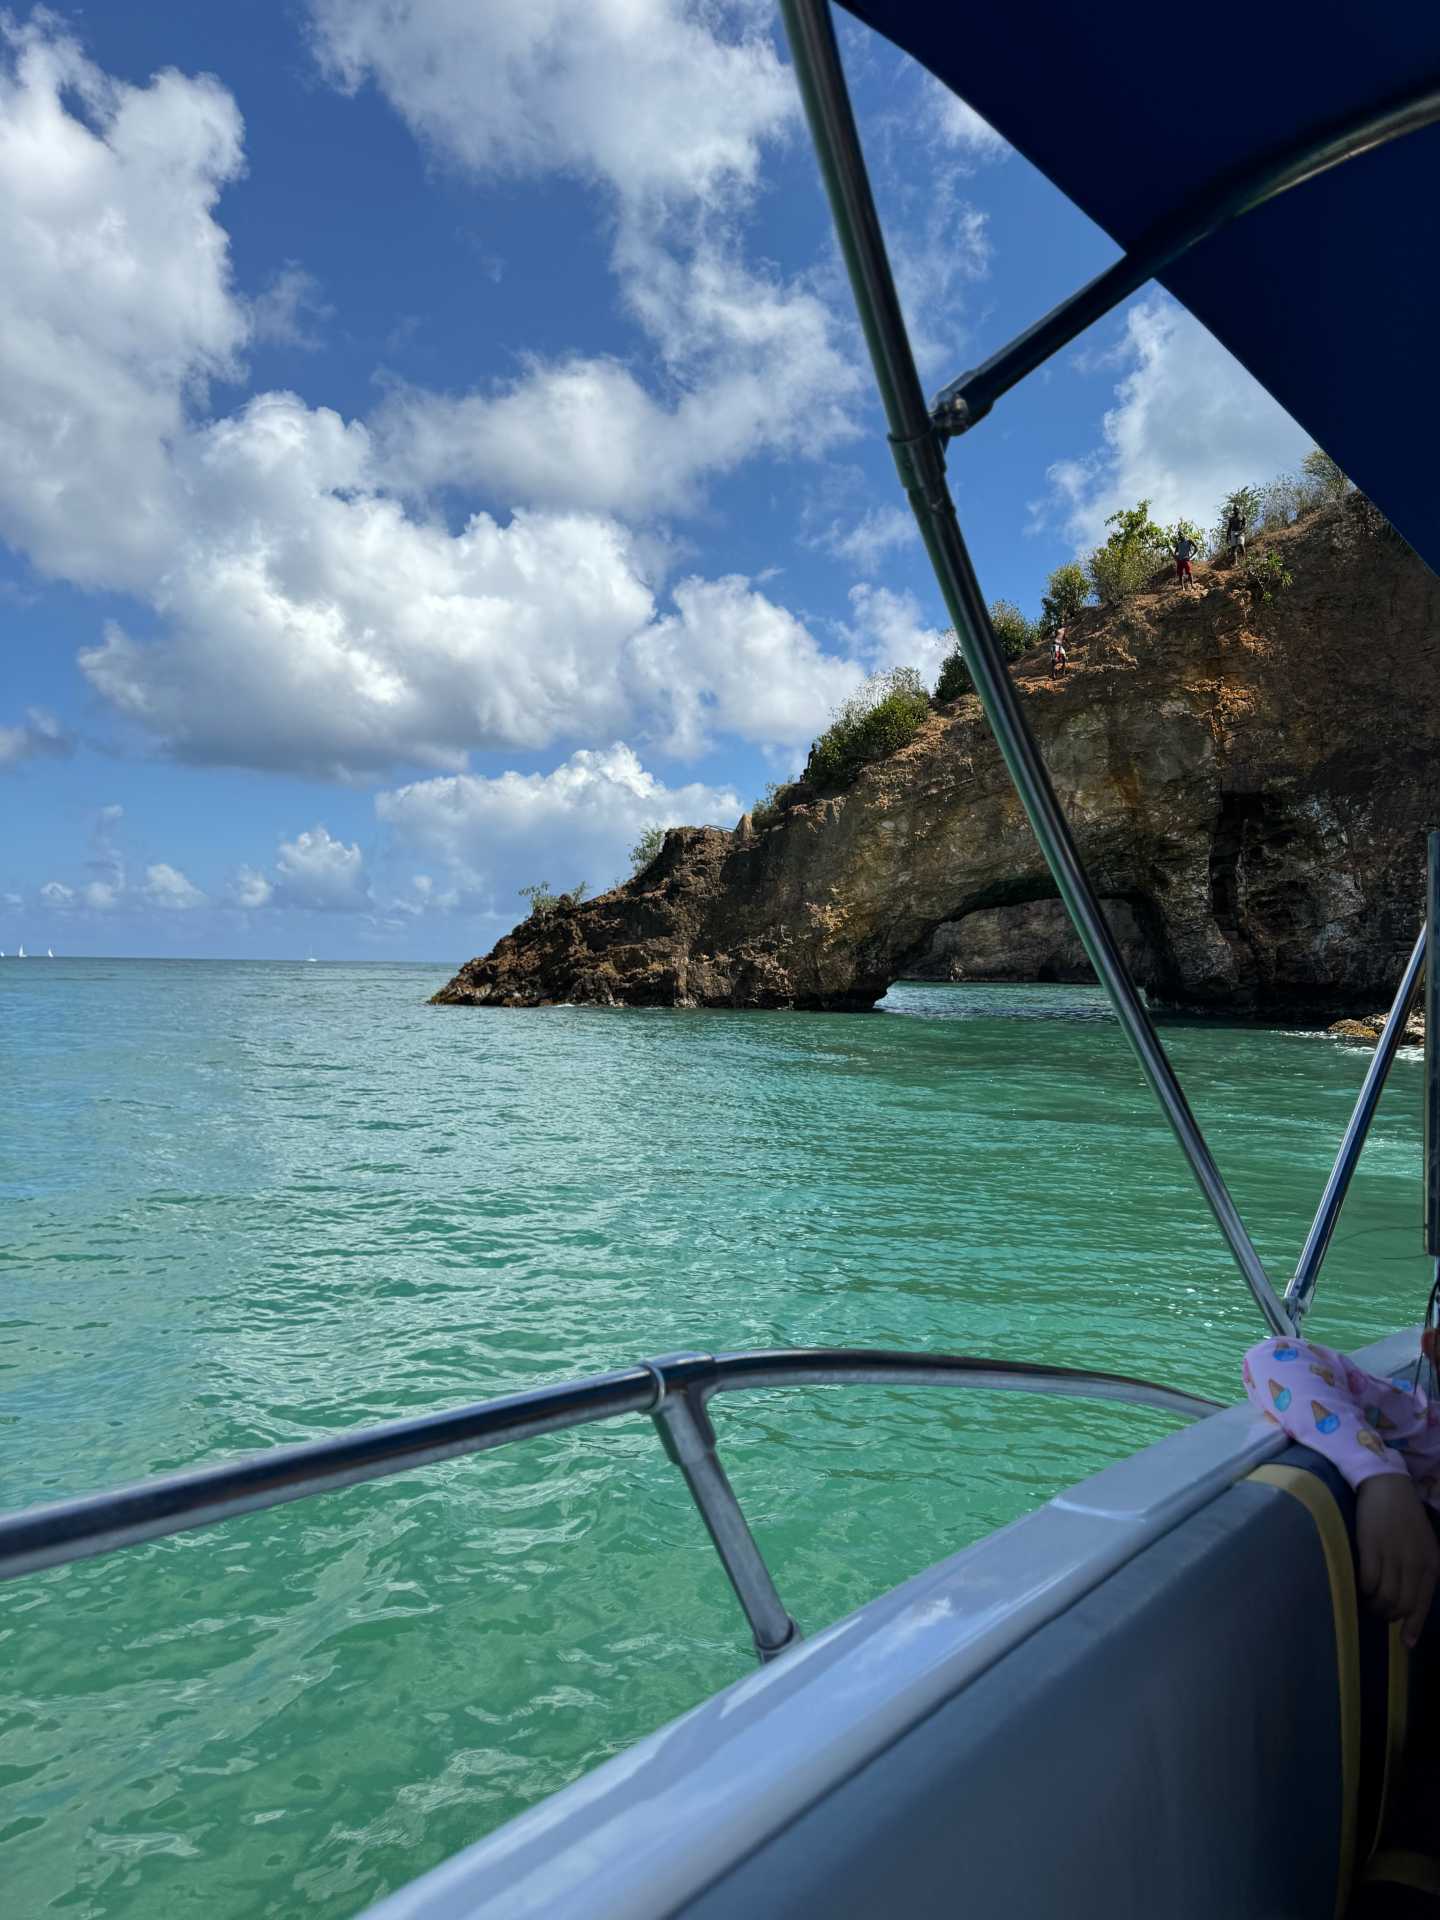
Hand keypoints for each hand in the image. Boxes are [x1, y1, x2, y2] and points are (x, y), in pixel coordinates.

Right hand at [1356, 1474, 1439, 1647]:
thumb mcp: (1423, 1546)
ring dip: (1375, 1605)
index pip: (1422, 1604)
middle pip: (1402, 1605)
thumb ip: (1420, 1572)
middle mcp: (1415, 1563)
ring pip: (1385, 1597)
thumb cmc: (1405, 1517)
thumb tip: (1409, 1603)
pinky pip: (1368, 1582)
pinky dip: (1363, 1590)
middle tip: (1379, 1613)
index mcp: (1431, 1564)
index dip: (1413, 1627)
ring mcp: (1393, 1556)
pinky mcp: (1372, 1548)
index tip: (1406, 1644)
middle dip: (1390, 1616)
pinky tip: (1359, 1586)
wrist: (1387, 1485)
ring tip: (1367, 1601)